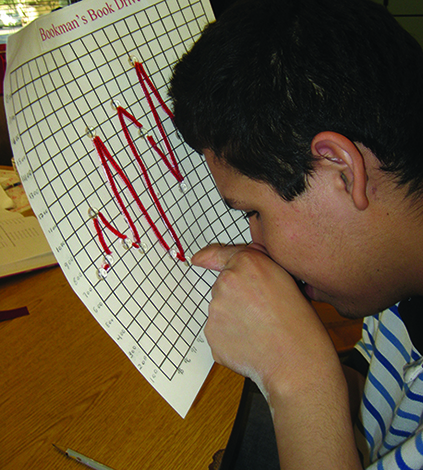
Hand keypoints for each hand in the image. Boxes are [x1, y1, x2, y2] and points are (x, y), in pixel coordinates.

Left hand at [194, 244, 361, 468]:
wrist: (295, 362)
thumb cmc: (299, 324)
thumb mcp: (287, 279)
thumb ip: (260, 264)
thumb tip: (241, 263)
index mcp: (248, 263)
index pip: (219, 253)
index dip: (208, 257)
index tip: (199, 259)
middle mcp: (227, 281)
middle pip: (223, 285)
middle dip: (237, 296)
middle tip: (262, 311)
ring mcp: (216, 308)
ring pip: (221, 308)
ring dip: (234, 316)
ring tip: (260, 329)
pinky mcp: (211, 332)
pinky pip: (218, 330)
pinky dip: (230, 336)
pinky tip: (250, 341)